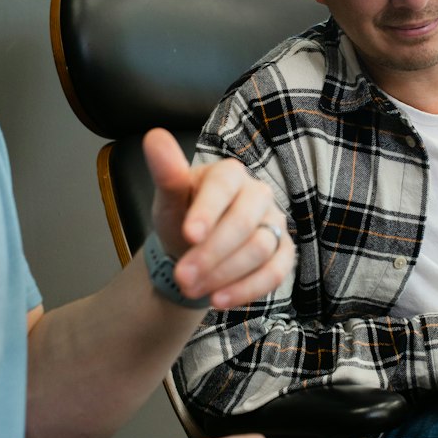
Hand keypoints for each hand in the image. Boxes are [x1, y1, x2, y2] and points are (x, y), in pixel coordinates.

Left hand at [143, 127, 294, 308]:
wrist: (194, 248)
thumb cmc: (182, 216)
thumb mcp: (168, 199)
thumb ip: (166, 173)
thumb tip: (154, 136)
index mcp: (229, 173)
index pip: (224, 187)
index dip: (208, 211)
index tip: (188, 235)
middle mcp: (257, 194)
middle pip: (243, 223)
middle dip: (212, 254)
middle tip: (182, 277)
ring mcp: (273, 223)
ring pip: (260, 249)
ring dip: (225, 274)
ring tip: (191, 289)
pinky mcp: (282, 252)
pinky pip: (276, 272)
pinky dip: (248, 289)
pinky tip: (219, 300)